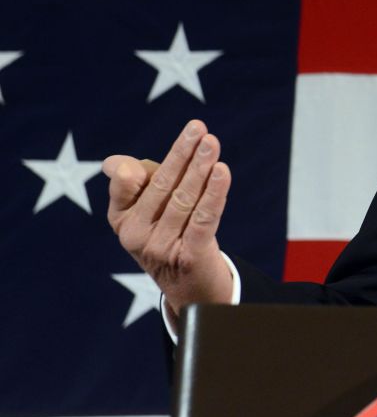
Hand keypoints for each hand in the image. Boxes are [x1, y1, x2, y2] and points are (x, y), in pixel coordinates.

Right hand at [104, 119, 233, 316]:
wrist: (191, 288)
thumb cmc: (169, 235)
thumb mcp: (146, 211)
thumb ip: (135, 182)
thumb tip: (113, 163)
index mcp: (121, 219)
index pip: (129, 183)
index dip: (151, 160)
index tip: (180, 135)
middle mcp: (135, 235)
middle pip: (162, 186)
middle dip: (182, 154)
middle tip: (199, 129)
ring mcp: (161, 249)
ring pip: (184, 200)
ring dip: (200, 169)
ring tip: (212, 144)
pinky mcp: (189, 258)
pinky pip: (203, 219)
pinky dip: (214, 193)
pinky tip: (222, 172)